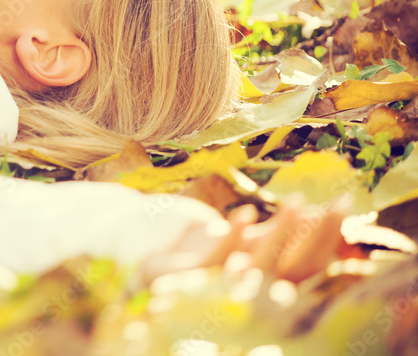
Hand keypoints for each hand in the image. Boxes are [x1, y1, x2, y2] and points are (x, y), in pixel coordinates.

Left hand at [138, 194, 356, 286]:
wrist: (147, 253)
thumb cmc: (204, 247)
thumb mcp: (247, 237)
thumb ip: (281, 232)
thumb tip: (325, 210)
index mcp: (266, 283)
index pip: (309, 265)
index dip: (328, 236)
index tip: (345, 202)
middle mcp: (247, 291)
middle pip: (293, 269)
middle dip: (315, 235)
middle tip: (330, 202)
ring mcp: (218, 286)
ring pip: (259, 264)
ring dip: (282, 232)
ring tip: (298, 201)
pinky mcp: (185, 277)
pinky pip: (215, 261)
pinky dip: (233, 239)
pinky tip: (245, 214)